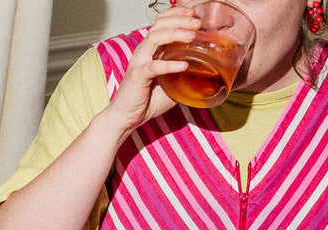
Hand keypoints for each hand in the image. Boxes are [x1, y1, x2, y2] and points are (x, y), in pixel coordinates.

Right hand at [102, 6, 200, 134]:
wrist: (125, 118)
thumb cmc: (144, 102)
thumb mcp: (170, 86)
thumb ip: (183, 77)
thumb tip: (203, 75)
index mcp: (150, 50)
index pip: (161, 22)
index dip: (177, 14)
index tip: (193, 14)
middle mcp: (143, 52)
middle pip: (160, 25)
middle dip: (180, 20)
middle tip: (197, 23)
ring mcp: (139, 62)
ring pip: (156, 38)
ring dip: (176, 34)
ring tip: (192, 36)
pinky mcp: (138, 76)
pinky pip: (154, 66)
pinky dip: (170, 64)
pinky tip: (183, 66)